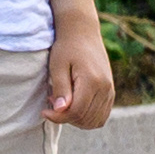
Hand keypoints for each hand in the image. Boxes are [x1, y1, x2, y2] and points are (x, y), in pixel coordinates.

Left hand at [46, 13, 115, 128]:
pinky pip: (101, 115)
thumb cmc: (66, 47)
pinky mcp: (110, 92)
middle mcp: (105, 89)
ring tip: (61, 102)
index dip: (59, 117)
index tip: (44, 112)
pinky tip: (72, 104)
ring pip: (95, 120)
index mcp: (93, 82)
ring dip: (76, 119)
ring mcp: (110, 91)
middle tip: (52, 102)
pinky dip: (86, 117)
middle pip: (86, 119)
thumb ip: (61, 88)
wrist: (83, 33)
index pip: (77, 112)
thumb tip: (61, 110)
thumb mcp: (58, 65)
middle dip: (66, 117)